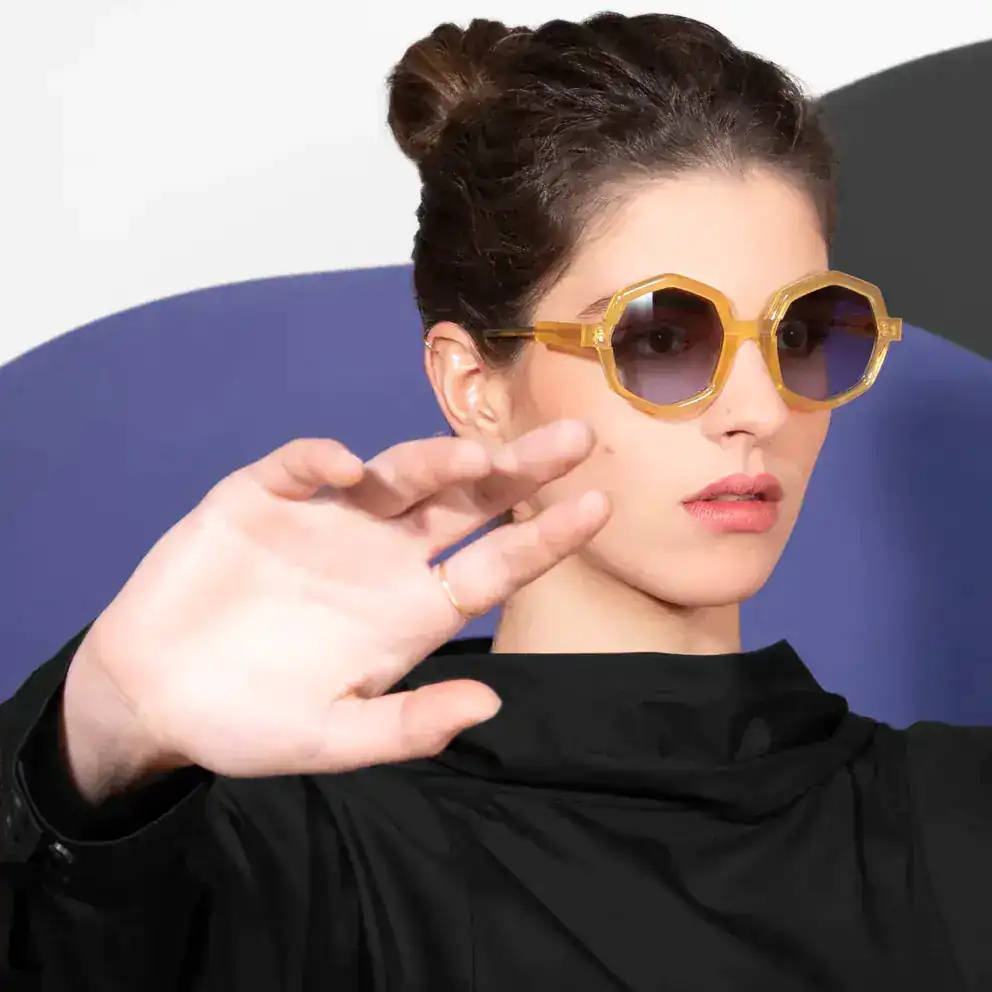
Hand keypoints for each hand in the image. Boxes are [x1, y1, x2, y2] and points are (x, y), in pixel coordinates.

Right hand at [63, 419, 609, 793]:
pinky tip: (340, 468)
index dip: (546, 538)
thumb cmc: (248, 720)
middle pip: (466, 502)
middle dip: (517, 471)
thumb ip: (406, 727)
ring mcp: (327, 520)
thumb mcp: (329, 738)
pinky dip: (320, 462)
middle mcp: (383, 555)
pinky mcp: (264, 497)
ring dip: (433, 461)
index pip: (495, 564)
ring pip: (396, 474)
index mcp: (412, 609)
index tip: (597, 506)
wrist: (153, 693)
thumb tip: (490, 706)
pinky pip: (301, 467)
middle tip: (573, 440)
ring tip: (471, 458)